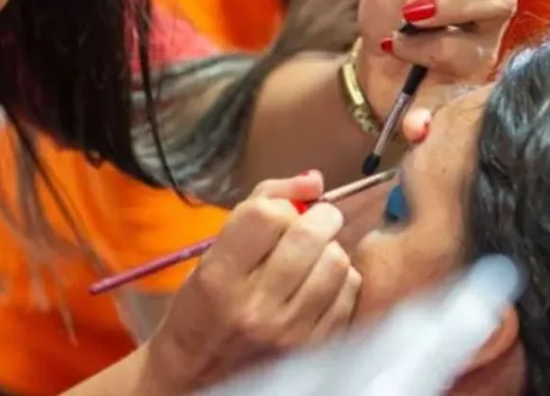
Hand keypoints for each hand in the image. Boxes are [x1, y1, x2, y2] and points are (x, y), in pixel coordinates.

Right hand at [144, 172, 360, 392]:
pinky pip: (349, 293)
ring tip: (314, 256)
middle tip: (313, 222)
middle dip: (318, 218)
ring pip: (336, 262)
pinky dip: (341, 279)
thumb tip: (313, 180)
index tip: (278, 214)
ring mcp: (289, 331)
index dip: (280, 204)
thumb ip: (262, 204)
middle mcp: (255, 305)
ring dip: (330, 249)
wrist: (200, 370)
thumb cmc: (205, 302)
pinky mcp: (314, 347)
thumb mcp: (215, 250)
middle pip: (309, 236)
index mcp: (221, 276)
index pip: (267, 215)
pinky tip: (321, 283)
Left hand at [357, 0, 531, 135]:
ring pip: (474, 45)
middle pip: (502, 0)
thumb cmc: (387, 17)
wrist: (367, 70)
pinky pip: (454, 98)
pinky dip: (427, 111)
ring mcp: (480, 56)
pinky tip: (412, 122)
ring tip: (394, 43)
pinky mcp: (464, 95)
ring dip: (425, 42)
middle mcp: (489, 17)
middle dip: (454, 2)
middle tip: (412, 9)